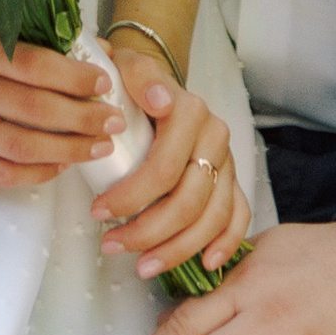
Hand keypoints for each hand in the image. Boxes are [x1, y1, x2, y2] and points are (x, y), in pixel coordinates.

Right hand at [0, 20, 117, 189]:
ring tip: (98, 148)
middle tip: (114, 121)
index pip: (34, 64)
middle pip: (35, 107)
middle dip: (83, 116)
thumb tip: (81, 57)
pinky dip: (35, 172)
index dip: (75, 75)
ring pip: (22, 143)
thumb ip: (15, 49)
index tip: (105, 83)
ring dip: (67, 148)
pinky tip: (60, 167)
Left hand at [92, 45, 250, 282]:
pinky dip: (226, 243)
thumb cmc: (134, 84)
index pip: (164, 168)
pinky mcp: (231, 180)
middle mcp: (215, 137)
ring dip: (176, 249)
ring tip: (142, 265)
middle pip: (188, 201)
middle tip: (111, 245)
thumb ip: (140, 77)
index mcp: (190, 112)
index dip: (130, 197)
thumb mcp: (126, 68)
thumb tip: (160, 100)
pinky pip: (238, 216)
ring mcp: (226, 161)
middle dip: (147, 232)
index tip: (98, 211)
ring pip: (211, 217)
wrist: (156, 84)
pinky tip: (205, 263)